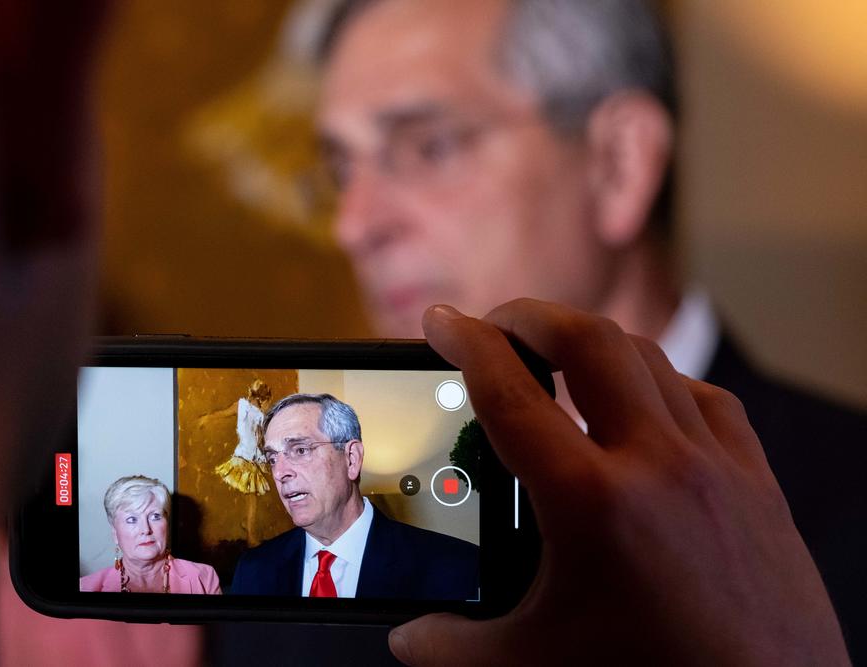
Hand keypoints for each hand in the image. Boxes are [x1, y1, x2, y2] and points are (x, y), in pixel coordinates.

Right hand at [389, 300, 847, 665]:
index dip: (465, 342)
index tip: (440, 321)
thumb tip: (408, 637)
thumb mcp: (533, 665)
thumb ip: (453, 647)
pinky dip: (661, 383)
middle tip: (496, 322)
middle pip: (588, 341)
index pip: (509, 392)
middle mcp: (657, 465)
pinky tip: (643, 403)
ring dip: (593, 342)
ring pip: (648, 359)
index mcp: (592, 502)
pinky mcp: (756, 483)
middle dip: (531, 315)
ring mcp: (715, 467)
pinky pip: (705, 399)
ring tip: (557, 355)